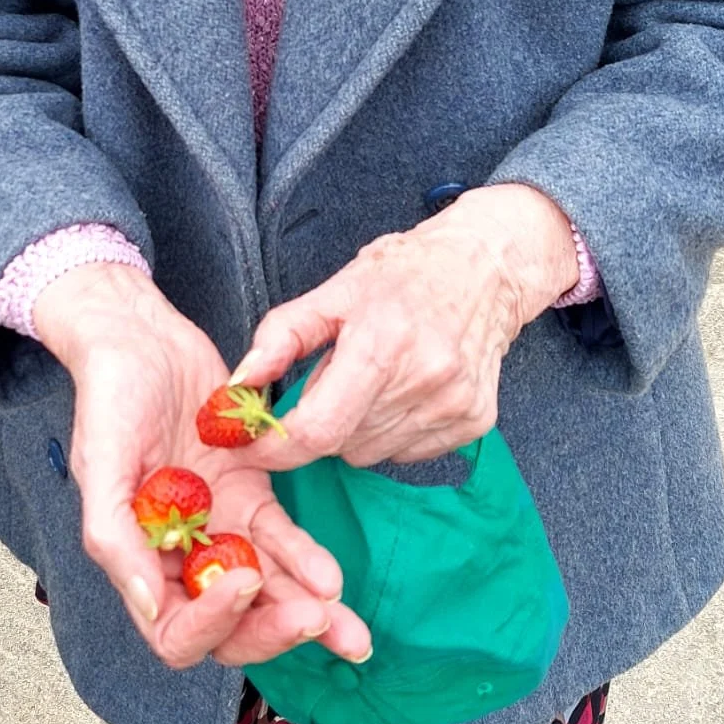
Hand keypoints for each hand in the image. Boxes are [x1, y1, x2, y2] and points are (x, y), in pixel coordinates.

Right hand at [34, 262, 371, 671]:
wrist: (141, 339)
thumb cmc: (109, 398)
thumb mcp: (100, 464)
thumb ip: (117, 538)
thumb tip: (151, 606)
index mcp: (140, 560)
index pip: (176, 630)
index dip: (212, 624)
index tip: (244, 584)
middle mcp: (182, 556)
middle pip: (231, 625)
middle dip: (273, 633)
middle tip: (315, 621)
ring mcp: (220, 526)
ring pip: (267, 590)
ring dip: (307, 614)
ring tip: (350, 632)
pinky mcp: (250, 493)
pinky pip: (283, 538)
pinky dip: (307, 559)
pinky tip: (331, 574)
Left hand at [234, 185, 577, 469]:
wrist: (485, 268)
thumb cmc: (404, 272)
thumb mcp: (334, 291)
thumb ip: (282, 336)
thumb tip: (239, 383)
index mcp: (382, 342)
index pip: (318, 428)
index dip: (276, 447)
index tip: (250, 445)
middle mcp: (424, 380)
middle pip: (340, 444)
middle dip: (320, 422)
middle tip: (333, 377)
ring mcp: (453, 406)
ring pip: (370, 454)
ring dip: (357, 427)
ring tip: (374, 376)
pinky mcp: (473, 423)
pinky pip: (406, 453)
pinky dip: (392, 430)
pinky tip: (403, 388)